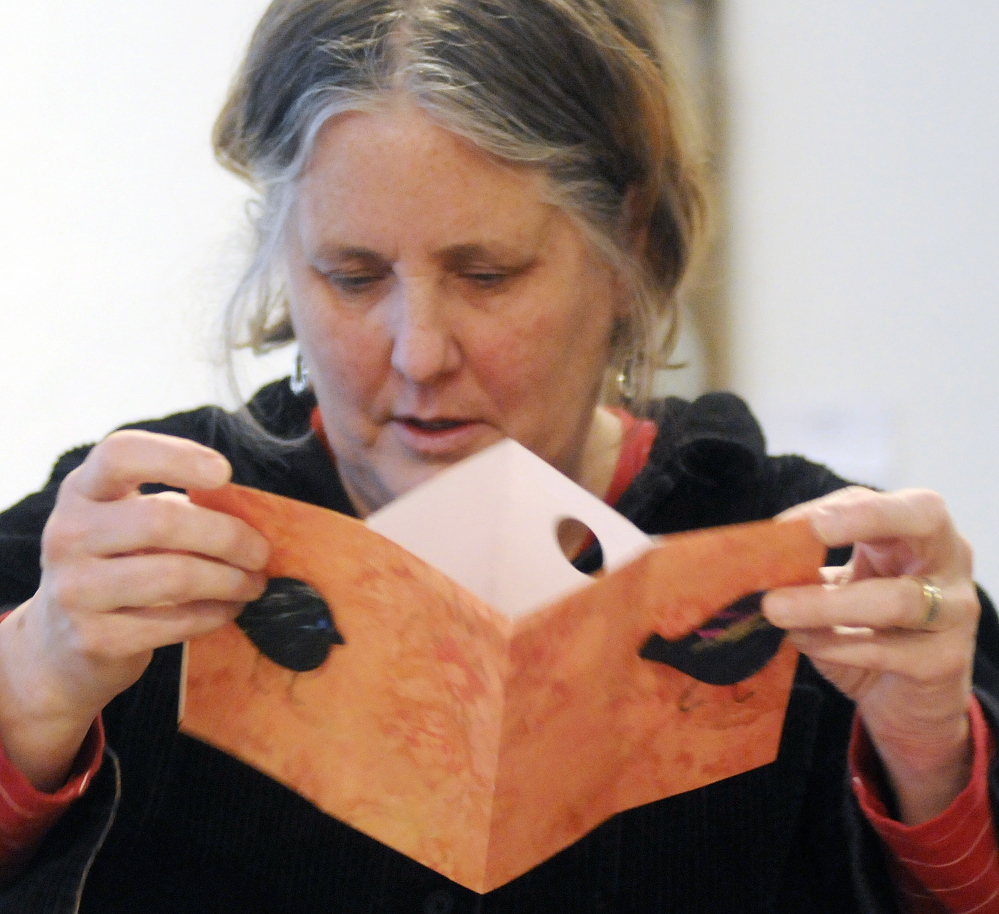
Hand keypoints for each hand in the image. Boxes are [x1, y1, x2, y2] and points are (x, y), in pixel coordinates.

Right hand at [0, 431, 269, 790]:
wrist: (59, 643)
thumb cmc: (117, 565)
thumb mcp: (130, 523)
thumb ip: (176, 509)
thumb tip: (251, 517)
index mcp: (82, 491)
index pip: (120, 454)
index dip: (176, 457)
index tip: (224, 473)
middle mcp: (68, 533)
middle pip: (162, 520)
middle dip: (228, 536)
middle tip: (262, 552)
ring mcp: (74, 589)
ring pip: (175, 576)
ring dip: (230, 581)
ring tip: (254, 584)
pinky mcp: (92, 638)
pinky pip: (174, 622)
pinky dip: (215, 614)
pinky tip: (230, 609)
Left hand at [762, 486, 979, 823]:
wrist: (907, 699)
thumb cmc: (868, 629)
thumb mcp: (839, 589)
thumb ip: (808, 571)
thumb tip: (751, 560)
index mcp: (915, 531)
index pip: (877, 501)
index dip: (834, 508)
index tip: (782, 526)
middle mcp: (947, 559)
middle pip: (922, 518)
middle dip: (865, 518)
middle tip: (811, 530)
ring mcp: (954, 610)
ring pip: (899, 598)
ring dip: (827, 603)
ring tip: (775, 608)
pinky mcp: (944, 661)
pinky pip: (887, 650)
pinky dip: (836, 645)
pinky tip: (802, 641)